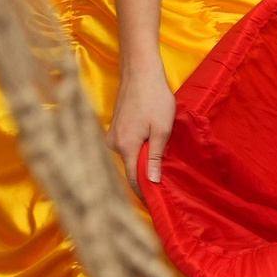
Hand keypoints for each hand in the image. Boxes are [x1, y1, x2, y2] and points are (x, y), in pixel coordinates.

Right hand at [108, 63, 175, 183]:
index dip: (144, 193)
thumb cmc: (154, 98)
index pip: (132, 179)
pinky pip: (127, 146)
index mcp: (125, 146)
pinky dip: (138, 149)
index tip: (156, 204)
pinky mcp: (114, 128)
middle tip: (165, 186)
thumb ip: (155, 156)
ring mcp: (111, 135)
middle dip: (145, 176)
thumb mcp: (162, 129)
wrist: (140, 72)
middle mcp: (112, 143)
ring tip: (161, 161)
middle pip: (130, 168)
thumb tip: (152, 181)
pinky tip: (151, 145)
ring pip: (128, 156)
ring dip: (143, 160)